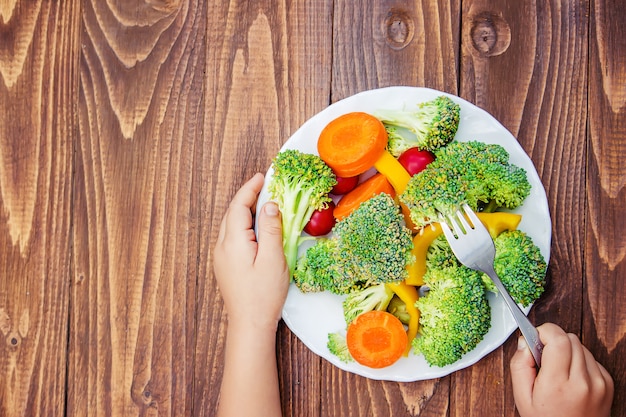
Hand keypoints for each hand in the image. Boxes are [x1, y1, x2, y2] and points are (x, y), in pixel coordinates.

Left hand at [214, 173, 289, 331]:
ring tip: (263, 203)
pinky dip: (244, 225)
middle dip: (247, 196)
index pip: (239, 205)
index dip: (250, 188)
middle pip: (233, 212)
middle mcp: (222, 247)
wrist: (249, 324)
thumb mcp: (273, 258)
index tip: (262, 176)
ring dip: (245, 210)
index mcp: (233, 242)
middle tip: (265, 186)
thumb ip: (272, 229)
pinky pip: (232, 236)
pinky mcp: (225, 266)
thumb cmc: (263, 295)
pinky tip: (257, 228)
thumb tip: (270, 205)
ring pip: (231, 224)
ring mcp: (221, 257)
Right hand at [510, 322, 613, 416]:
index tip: (535, 337)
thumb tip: (524, 342)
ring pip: (580, 346)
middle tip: (543, 356)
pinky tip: (571, 377)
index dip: (544, 331)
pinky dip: (579, 361)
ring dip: (567, 351)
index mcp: (558, 383)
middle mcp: (583, 381)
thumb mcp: (522, 397)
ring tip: (558, 370)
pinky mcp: (607, 383)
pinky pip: (591, 358)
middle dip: (553, 341)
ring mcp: (598, 382)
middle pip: (569, 338)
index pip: (557, 339)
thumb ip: (519, 366)